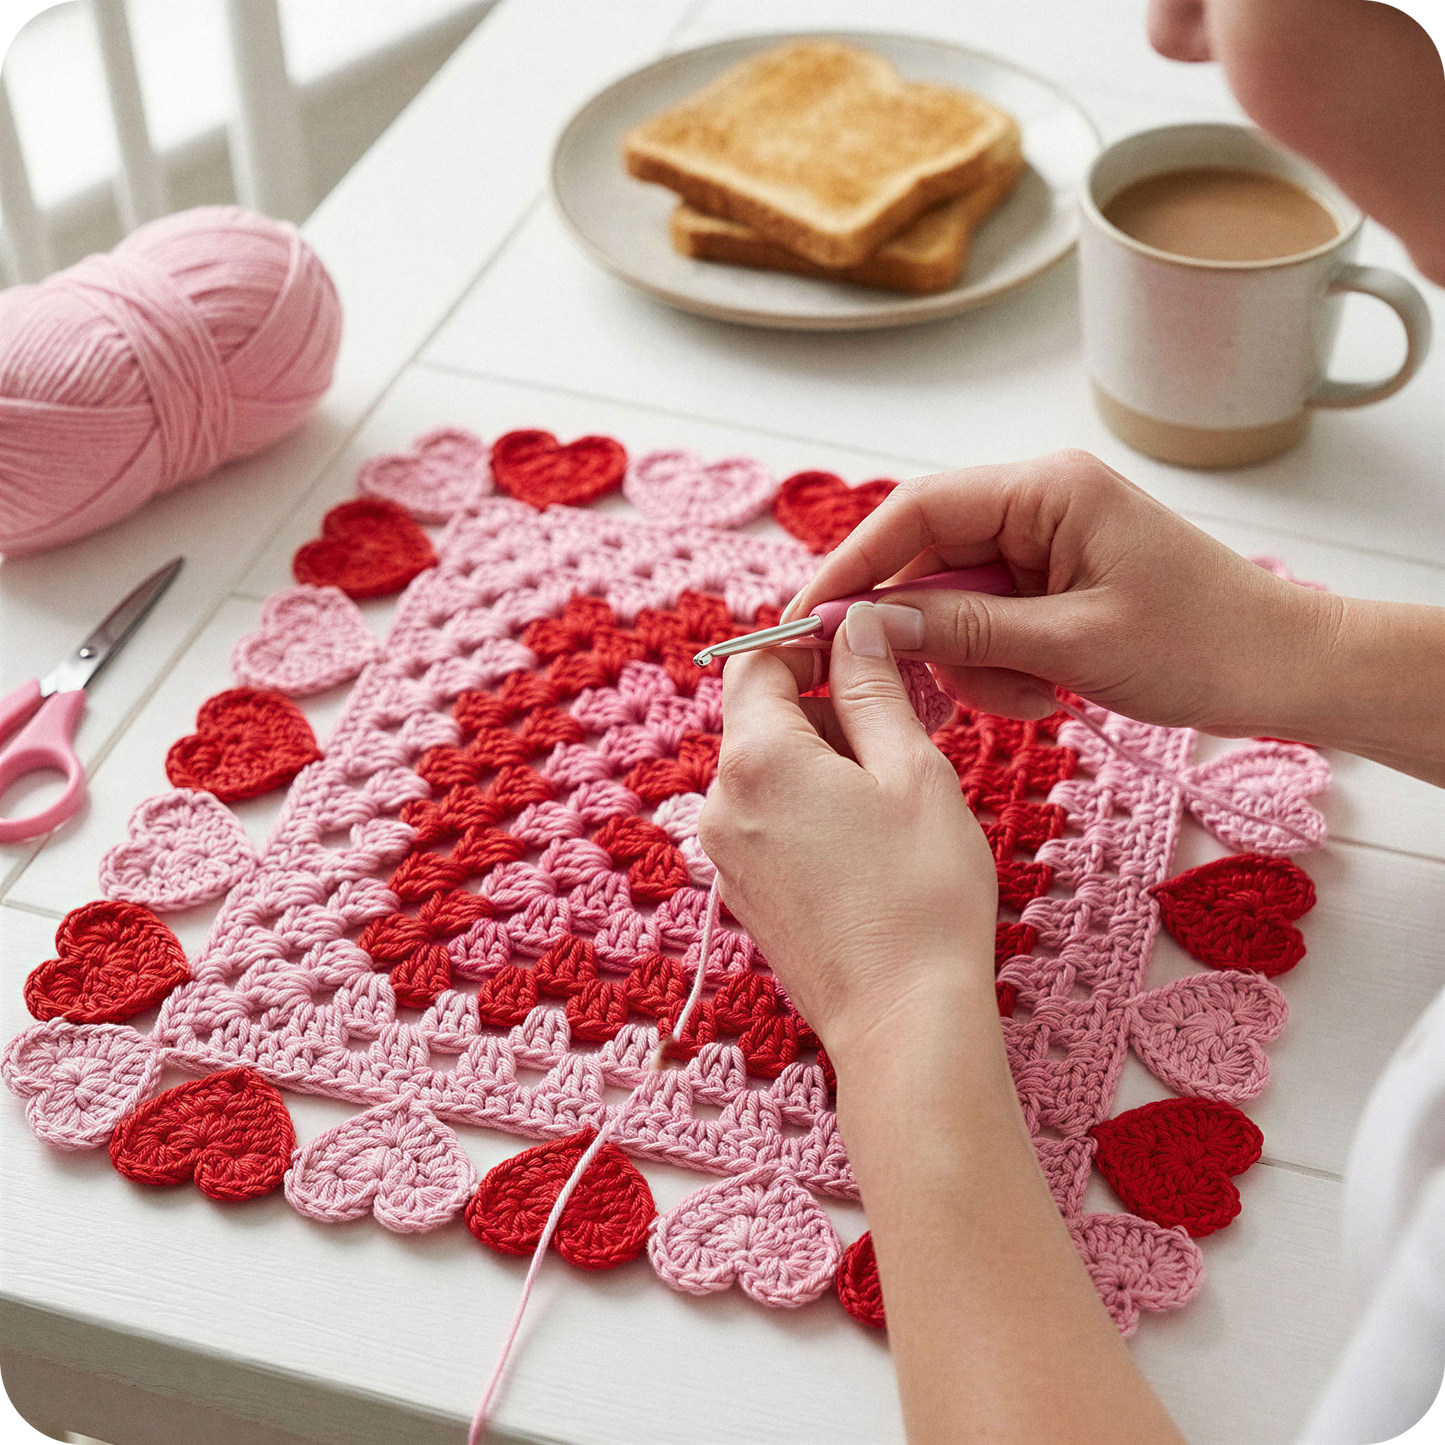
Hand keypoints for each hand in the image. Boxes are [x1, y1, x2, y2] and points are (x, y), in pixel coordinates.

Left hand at [696, 601, 997, 1058]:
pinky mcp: (745, 893)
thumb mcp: (911, 771)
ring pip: (769, 769)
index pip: (756, 662)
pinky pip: (769, 818)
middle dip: (828, 700)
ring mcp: (728, 855)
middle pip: (762, 717)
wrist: (903, 1021)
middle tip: (906, 708)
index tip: (867, 649)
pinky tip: (873, 825)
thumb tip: (856, 627)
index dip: (809, 642)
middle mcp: (723, 803)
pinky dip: (812, 800)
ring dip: (827, 752)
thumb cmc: (920, 895)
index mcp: (757, 760)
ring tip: (901, 772)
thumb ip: (873, 689)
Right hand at [784, 449, 1337, 737]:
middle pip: (927, 560)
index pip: (916, 510)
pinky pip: (986, 623)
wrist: (1285, 671)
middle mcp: (1038, 504)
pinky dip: (997, 667)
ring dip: (969, 661)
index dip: (854, 565)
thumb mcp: (1074, 643)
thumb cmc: (1204, 643)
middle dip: (923, 631)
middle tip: (929, 689)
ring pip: (951, 601)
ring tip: (1027, 699)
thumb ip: (965, 629)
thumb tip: (868, 624)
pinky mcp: (1051, 584)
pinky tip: (1043, 695)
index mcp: (1047, 489)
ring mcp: (1044, 545)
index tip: (809, 620)